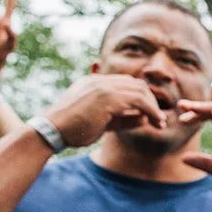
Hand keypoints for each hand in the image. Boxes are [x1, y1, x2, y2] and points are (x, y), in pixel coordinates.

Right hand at [42, 75, 167, 148]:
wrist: (51, 131)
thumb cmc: (73, 130)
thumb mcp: (103, 123)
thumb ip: (123, 119)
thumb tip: (144, 119)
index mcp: (94, 82)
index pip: (126, 83)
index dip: (143, 98)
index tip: (152, 115)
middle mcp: (99, 80)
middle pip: (136, 84)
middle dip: (152, 101)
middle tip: (160, 120)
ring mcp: (103, 86)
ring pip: (140, 90)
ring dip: (154, 107)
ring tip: (160, 123)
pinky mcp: (107, 97)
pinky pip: (139, 100)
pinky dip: (152, 110)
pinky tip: (156, 122)